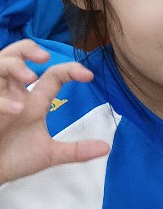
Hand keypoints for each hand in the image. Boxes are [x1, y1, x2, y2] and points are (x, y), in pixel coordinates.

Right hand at [0, 41, 108, 184]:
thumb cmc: (13, 159)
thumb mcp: (48, 154)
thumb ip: (76, 151)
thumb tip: (106, 147)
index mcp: (32, 101)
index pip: (52, 75)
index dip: (70, 70)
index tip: (88, 76)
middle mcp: (13, 94)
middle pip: (16, 55)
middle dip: (28, 49)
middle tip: (45, 57)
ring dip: (14, 66)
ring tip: (30, 78)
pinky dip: (2, 101)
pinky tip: (16, 110)